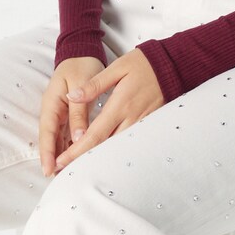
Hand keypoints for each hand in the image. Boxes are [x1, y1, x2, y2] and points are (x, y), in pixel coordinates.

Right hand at [39, 57, 102, 178]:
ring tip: (66, 174)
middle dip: (52, 159)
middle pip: (51, 139)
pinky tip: (76, 158)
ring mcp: (60, 113)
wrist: (83, 52)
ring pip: (58, 139)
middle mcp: (53, 110)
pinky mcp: (69, 114)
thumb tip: (78, 138)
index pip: (47, 132)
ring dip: (61, 155)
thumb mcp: (81, 85)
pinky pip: (67, 133)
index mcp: (52, 102)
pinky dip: (70, 146)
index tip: (48, 169)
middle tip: (57, 179)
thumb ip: (79, 111)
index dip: (47, 152)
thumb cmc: (82, 65)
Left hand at [52, 47, 165, 171]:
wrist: (173, 65)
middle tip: (64, 170)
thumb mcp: (117, 68)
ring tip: (79, 166)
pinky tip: (103, 153)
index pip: (94, 135)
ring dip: (98, 158)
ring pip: (117, 148)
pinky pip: (128, 142)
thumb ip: (94, 84)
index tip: (61, 161)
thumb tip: (72, 96)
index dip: (76, 151)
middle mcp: (131, 118)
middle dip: (83, 160)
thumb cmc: (143, 64)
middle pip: (104, 147)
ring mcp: (141, 124)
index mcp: (120, 105)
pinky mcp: (148, 125)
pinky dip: (114, 150)